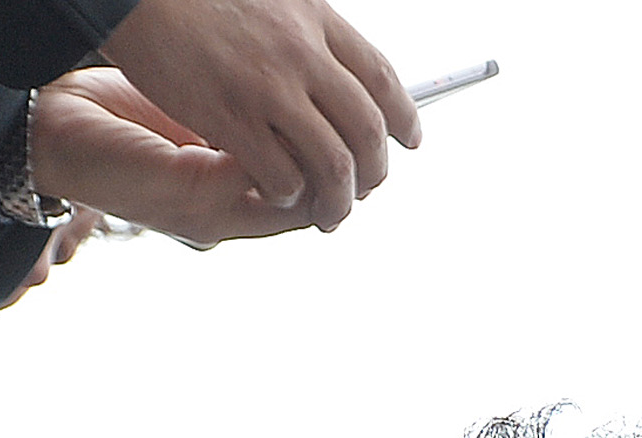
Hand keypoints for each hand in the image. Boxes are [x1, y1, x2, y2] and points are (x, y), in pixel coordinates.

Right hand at [89, 0, 420, 227]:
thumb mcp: (272, 1)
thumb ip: (306, 35)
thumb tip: (337, 71)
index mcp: (315, 19)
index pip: (381, 78)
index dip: (402, 116)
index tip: (410, 140)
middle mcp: (301, 53)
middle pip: (365, 129)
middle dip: (375, 170)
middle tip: (368, 188)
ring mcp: (268, 87)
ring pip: (332, 163)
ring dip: (338, 199)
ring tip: (331, 213)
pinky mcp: (231, 116)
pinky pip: (281, 175)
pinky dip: (288, 194)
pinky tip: (281, 193)